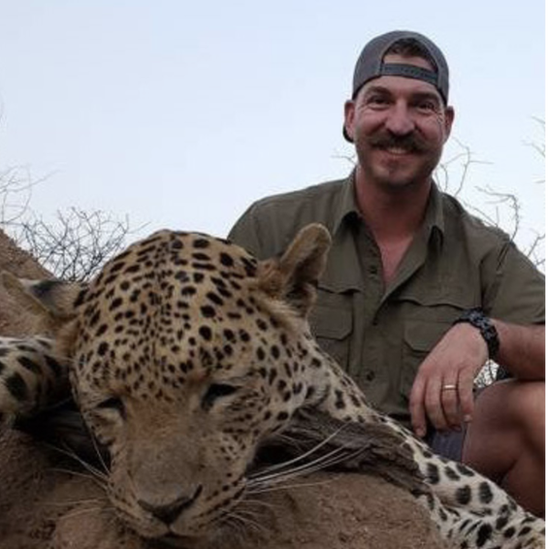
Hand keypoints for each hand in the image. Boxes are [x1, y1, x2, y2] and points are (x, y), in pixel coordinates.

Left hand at [409, 323, 488, 437]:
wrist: (469, 334)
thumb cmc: (450, 355)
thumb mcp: (434, 367)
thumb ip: (430, 386)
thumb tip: (428, 413)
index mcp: (422, 373)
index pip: (415, 399)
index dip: (417, 418)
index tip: (421, 433)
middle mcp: (433, 372)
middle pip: (431, 403)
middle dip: (438, 422)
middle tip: (446, 431)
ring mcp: (449, 370)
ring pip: (447, 401)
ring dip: (452, 418)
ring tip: (458, 426)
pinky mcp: (466, 369)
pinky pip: (464, 393)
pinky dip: (466, 408)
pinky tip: (469, 417)